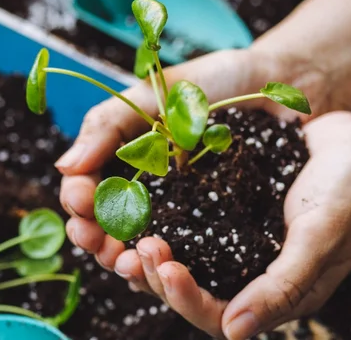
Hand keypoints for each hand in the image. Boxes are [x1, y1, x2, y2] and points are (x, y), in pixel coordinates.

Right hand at [56, 47, 332, 268]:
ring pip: (141, 250)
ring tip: (127, 260)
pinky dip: (169, 268)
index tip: (81, 201)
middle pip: (108, 229)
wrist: (286, 84)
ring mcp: (182, 216)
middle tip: (99, 241)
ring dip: (125, 261)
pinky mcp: (217, 233)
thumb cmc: (218, 82)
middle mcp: (148, 194)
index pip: (87, 190)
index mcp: (125, 160)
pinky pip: (187, 257)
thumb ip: (109, 124)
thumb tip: (64, 166)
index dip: (79, 201)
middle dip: (97, 240)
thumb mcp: (156, 93)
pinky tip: (164, 269)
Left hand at [114, 112, 350, 338]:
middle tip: (137, 246)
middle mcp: (252, 275)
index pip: (217, 316)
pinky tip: (141, 205)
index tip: (163, 265)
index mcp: (277, 294)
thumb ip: (282, 286)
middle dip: (158, 276)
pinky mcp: (229, 213)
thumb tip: (234, 331)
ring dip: (152, 254)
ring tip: (130, 233)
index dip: (184, 298)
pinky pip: (189, 227)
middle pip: (191, 293)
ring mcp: (238, 244)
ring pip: (184, 263)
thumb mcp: (321, 238)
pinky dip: (163, 221)